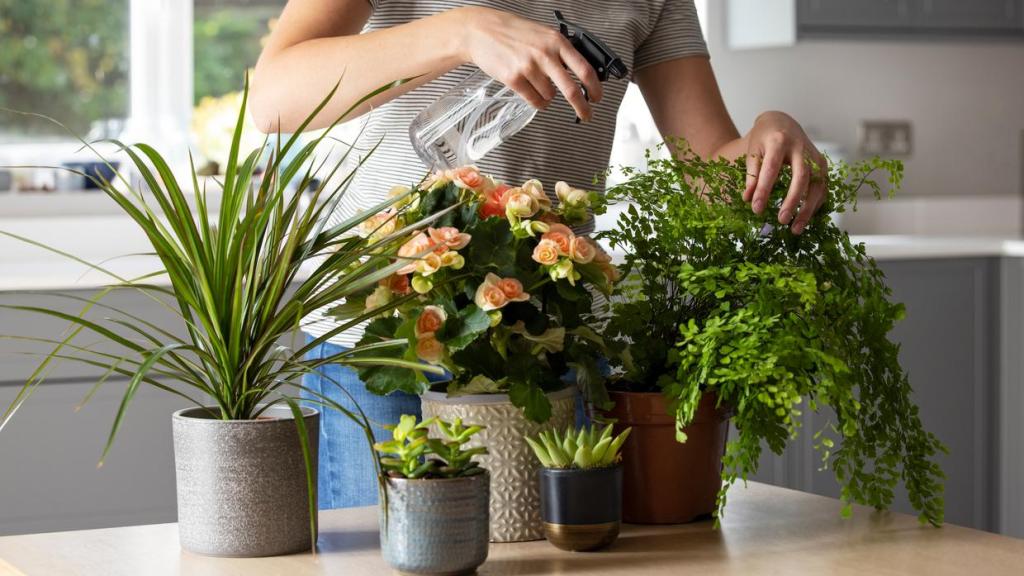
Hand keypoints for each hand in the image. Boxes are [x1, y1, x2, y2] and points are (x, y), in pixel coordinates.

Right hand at [455, 7, 601, 120]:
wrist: (483, 31)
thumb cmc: (513, 32)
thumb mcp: (543, 34)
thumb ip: (561, 51)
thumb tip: (579, 73)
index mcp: (556, 42)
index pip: (584, 69)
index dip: (595, 87)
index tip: (597, 97)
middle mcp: (545, 55)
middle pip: (571, 90)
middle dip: (582, 107)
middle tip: (586, 115)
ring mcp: (529, 68)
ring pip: (550, 96)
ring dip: (548, 97)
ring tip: (537, 83)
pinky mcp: (514, 79)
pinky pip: (534, 100)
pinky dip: (537, 101)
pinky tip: (532, 92)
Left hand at [741, 111, 827, 234]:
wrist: (781, 123)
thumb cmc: (764, 139)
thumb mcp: (753, 151)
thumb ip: (751, 174)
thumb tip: (748, 200)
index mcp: (779, 141)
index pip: (771, 169)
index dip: (764, 190)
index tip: (756, 209)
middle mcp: (801, 148)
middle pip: (801, 177)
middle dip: (792, 201)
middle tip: (781, 221)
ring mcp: (815, 156)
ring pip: (817, 185)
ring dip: (808, 209)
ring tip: (795, 229)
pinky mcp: (823, 164)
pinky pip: (823, 187)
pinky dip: (816, 205)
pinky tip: (805, 219)